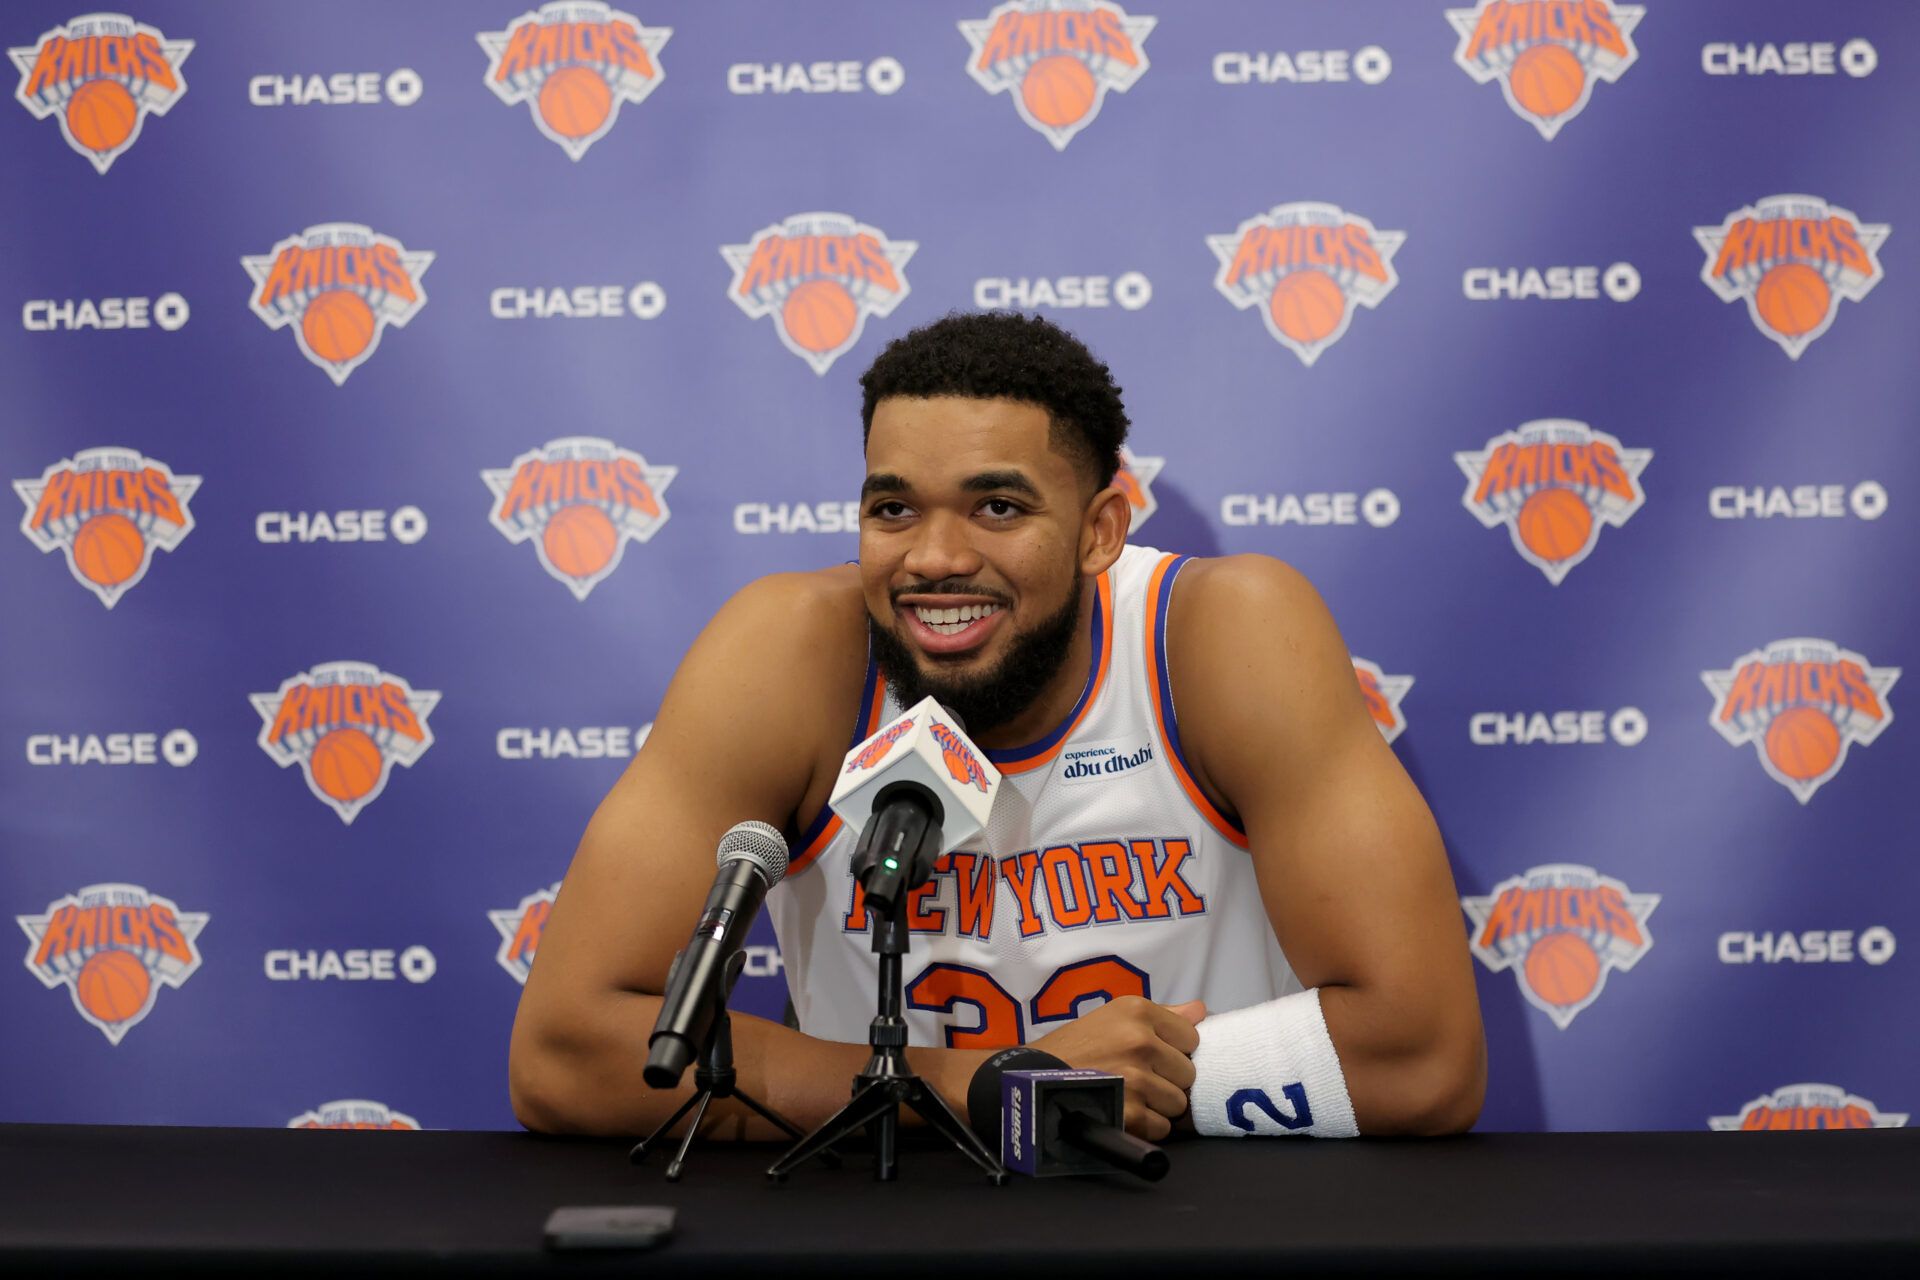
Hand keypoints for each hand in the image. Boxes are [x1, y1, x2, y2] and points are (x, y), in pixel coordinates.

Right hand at [1028, 996, 1205, 1139]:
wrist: (1034, 1080)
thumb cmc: (1077, 1047)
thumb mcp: (1114, 1016)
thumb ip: (1163, 1014)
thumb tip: (1201, 1011)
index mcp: (1137, 1011)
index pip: (1191, 1037)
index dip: (1174, 1050)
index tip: (1152, 1055)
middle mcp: (1139, 1041)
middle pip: (1188, 1073)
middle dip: (1168, 1080)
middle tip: (1139, 1078)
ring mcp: (1135, 1079)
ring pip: (1178, 1103)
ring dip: (1158, 1106)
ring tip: (1130, 1096)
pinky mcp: (1129, 1114)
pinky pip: (1162, 1127)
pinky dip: (1146, 1127)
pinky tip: (1123, 1112)